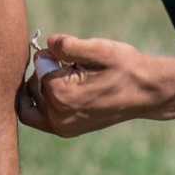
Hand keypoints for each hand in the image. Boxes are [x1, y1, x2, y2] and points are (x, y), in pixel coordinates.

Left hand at [15, 33, 174, 136]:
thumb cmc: (124, 67)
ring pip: (30, 104)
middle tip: (68, 63)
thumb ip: (69, 45)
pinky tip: (59, 88)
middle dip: (45, 70)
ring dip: (39, 87)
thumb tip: (46, 43)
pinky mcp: (66, 131)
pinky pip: (38, 118)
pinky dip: (40, 102)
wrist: (145, 92)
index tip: (70, 53)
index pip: (39, 65)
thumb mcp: (99, 49)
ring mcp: (62, 127)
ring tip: (64, 75)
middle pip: (32, 84)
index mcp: (62, 94)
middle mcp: (58, 116)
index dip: (52, 54)